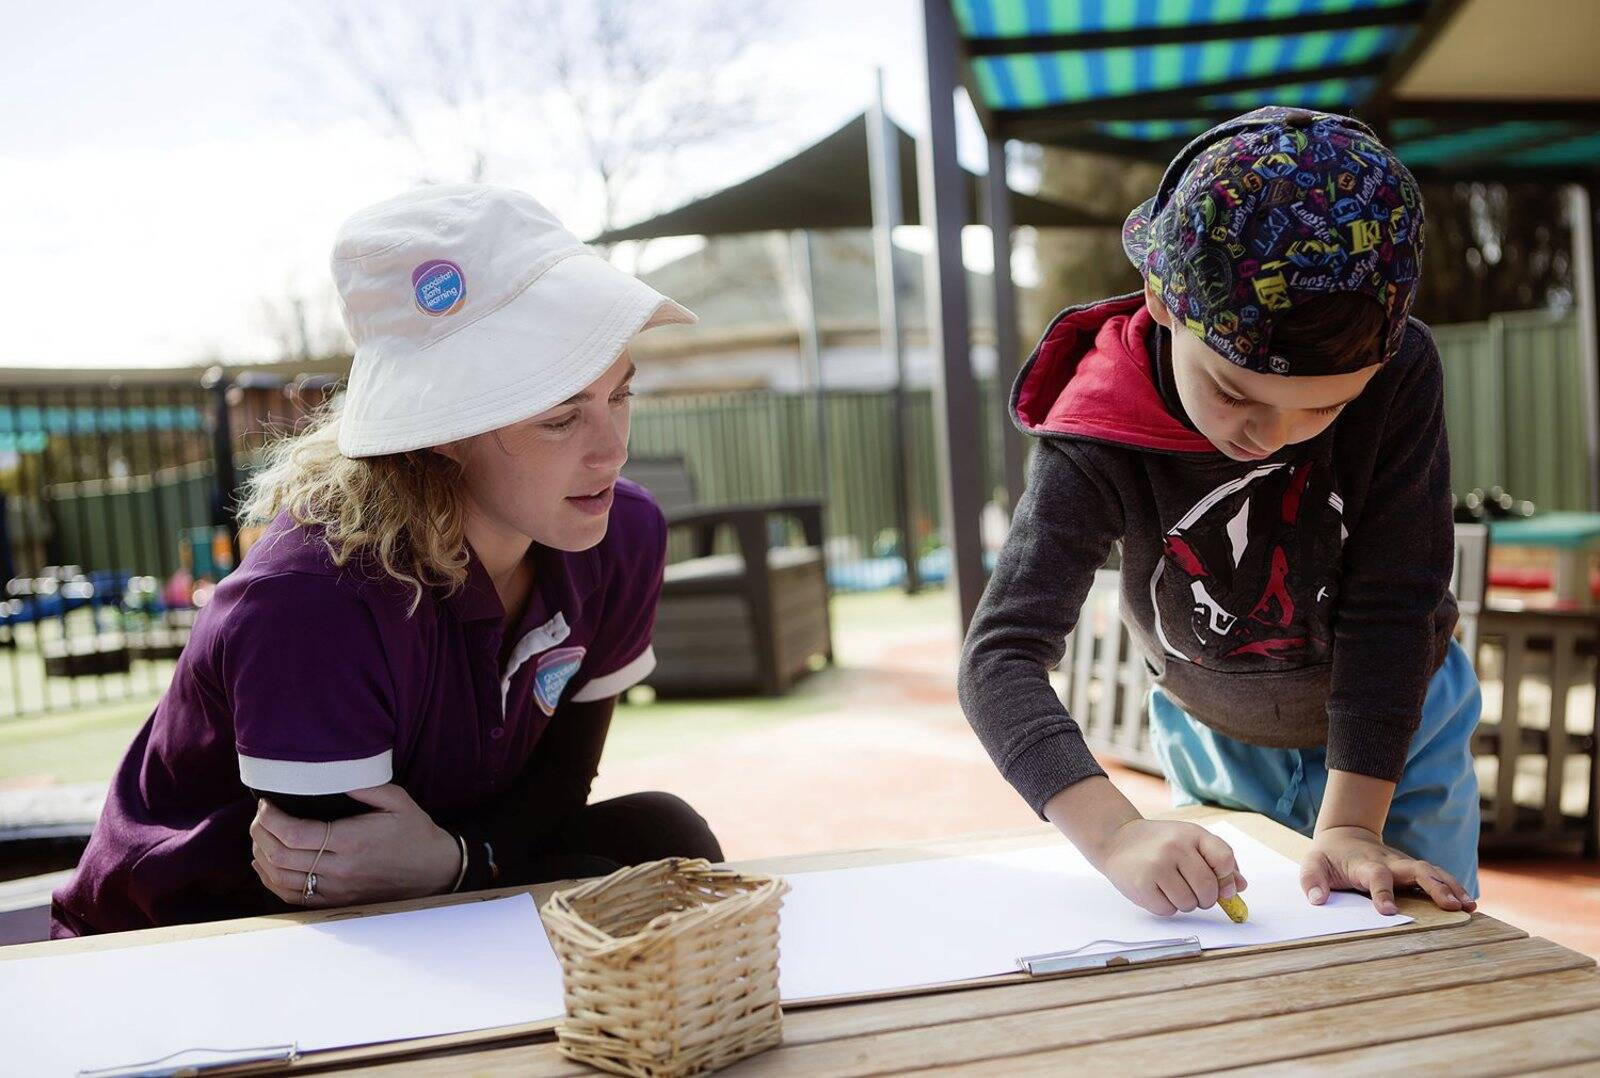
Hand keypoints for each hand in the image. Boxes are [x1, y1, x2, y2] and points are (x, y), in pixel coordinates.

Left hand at [250, 784, 462, 907]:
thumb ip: (365, 786)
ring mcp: (335, 890)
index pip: (294, 833)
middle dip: (260, 833)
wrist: (434, 872)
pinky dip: (270, 880)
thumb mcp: (397, 800)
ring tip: (261, 836)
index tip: (267, 803)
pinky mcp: (334, 902)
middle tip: (260, 815)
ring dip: (262, 856)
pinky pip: (291, 896)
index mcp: (352, 841)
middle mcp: (340, 870)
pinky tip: (266, 863)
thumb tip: (332, 773)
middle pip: (280, 856)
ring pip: (279, 879)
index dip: (270, 818)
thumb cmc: (415, 832)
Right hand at [1094, 818, 1247, 916]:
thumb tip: (1239, 887)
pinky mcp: (1142, 884)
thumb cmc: (1160, 843)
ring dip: (1185, 903)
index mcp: (1192, 834)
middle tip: (1194, 892)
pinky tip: (1157, 891)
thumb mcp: (1190, 841)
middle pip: (1208, 889)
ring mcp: (1157, 865)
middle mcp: (1175, 847)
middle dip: (1205, 898)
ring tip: (1171, 888)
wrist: (1117, 840)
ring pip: (1189, 904)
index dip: (1227, 879)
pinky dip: (1166, 907)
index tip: (1222, 886)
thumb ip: (1218, 861)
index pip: (1224, 859)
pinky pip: (1168, 910)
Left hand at [1300, 825, 1475, 915]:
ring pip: (1432, 872)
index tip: (1388, 912)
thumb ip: (1312, 881)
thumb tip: (1317, 900)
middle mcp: (1390, 863)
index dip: (1382, 893)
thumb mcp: (1312, 865)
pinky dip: (1454, 887)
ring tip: (1469, 907)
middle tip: (1452, 906)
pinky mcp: (1413, 870)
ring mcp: (1404, 865)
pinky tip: (1469, 903)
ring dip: (1451, 887)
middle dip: (1434, 886)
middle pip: (1416, 870)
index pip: (1376, 877)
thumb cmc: (1328, 856)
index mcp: (1364, 865)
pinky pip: (1437, 877)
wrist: (1345, 834)